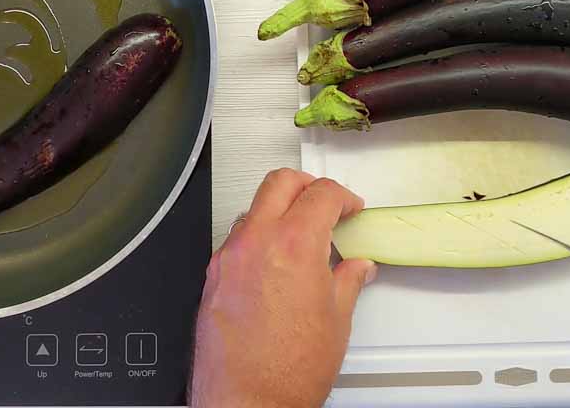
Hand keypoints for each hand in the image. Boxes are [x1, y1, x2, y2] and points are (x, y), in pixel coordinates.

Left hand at [190, 169, 376, 407]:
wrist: (248, 400)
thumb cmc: (288, 369)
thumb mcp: (336, 320)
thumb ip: (348, 281)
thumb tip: (356, 268)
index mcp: (293, 244)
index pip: (321, 194)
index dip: (343, 196)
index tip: (350, 208)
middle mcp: (256, 242)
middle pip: (280, 183)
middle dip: (307, 184)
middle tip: (325, 202)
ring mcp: (229, 257)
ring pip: (254, 209)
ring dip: (278, 211)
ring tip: (300, 236)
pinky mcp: (213, 276)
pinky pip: (236, 240)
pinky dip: (257, 239)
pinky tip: (274, 262)